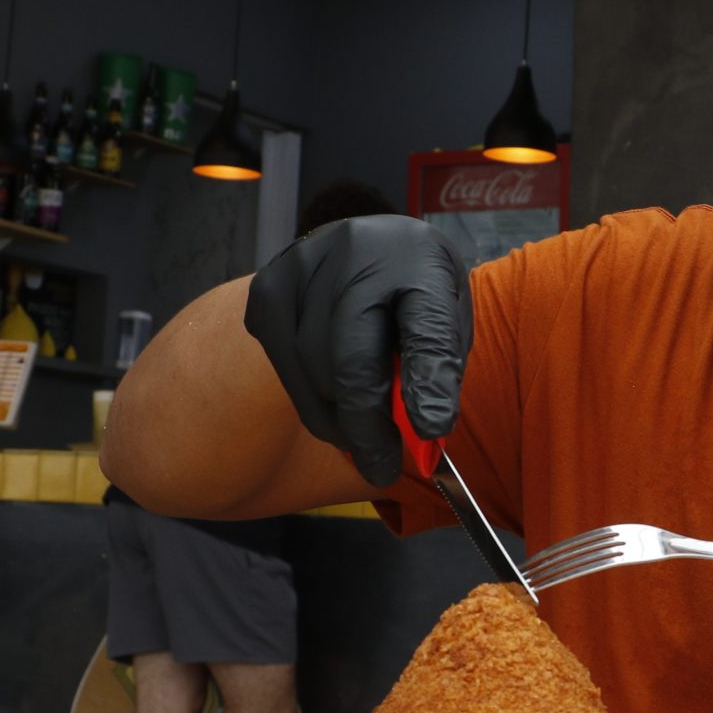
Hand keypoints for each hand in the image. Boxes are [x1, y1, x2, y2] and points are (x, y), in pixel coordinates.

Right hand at [243, 215, 470, 486]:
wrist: (366, 245)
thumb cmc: (414, 294)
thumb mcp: (446, 321)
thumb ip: (437, 370)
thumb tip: (424, 432)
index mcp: (421, 260)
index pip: (426, 326)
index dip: (429, 382)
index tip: (431, 430)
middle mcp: (358, 253)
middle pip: (352, 362)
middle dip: (367, 428)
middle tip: (382, 467)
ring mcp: (302, 268)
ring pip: (314, 375)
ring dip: (338, 419)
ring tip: (361, 432)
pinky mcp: (266, 291)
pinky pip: (286, 370)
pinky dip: (312, 399)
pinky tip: (332, 394)